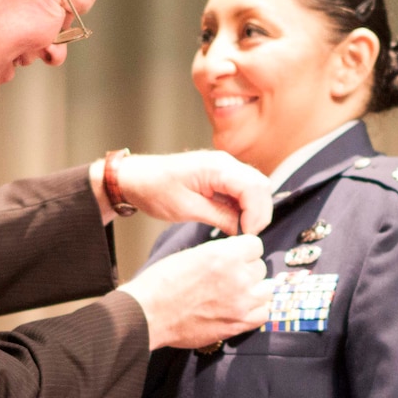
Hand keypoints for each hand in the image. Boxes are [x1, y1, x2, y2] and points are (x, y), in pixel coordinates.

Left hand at [93, 150, 272, 234]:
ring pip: (255, 187)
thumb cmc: (154, 189)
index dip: (256, 214)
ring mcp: (224, 167)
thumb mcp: (186, 209)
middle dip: (259, 213)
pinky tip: (233, 221)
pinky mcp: (220, 175)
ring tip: (240, 229)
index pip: (254, 188)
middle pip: (261, 186)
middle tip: (246, 235)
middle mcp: (225, 162)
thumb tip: (241, 229)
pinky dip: (244, 206)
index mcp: (217, 167)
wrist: (136, 178)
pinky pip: (242, 190)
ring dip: (253, 210)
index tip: (247, 234)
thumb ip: (219, 216)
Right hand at [117, 235, 272, 349]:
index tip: (238, 257)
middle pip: (260, 267)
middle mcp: (237, 276)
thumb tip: (235, 256)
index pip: (256, 245)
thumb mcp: (191, 254)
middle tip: (230, 278)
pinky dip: (255, 310)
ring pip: (266, 289)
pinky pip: (263, 313)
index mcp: (224, 255)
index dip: (245, 251)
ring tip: (238, 293)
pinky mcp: (239, 324)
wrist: (148, 313)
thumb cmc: (162, 283)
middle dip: (248, 270)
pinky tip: (241, 308)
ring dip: (255, 290)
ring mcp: (241, 302)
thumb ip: (219, 254)